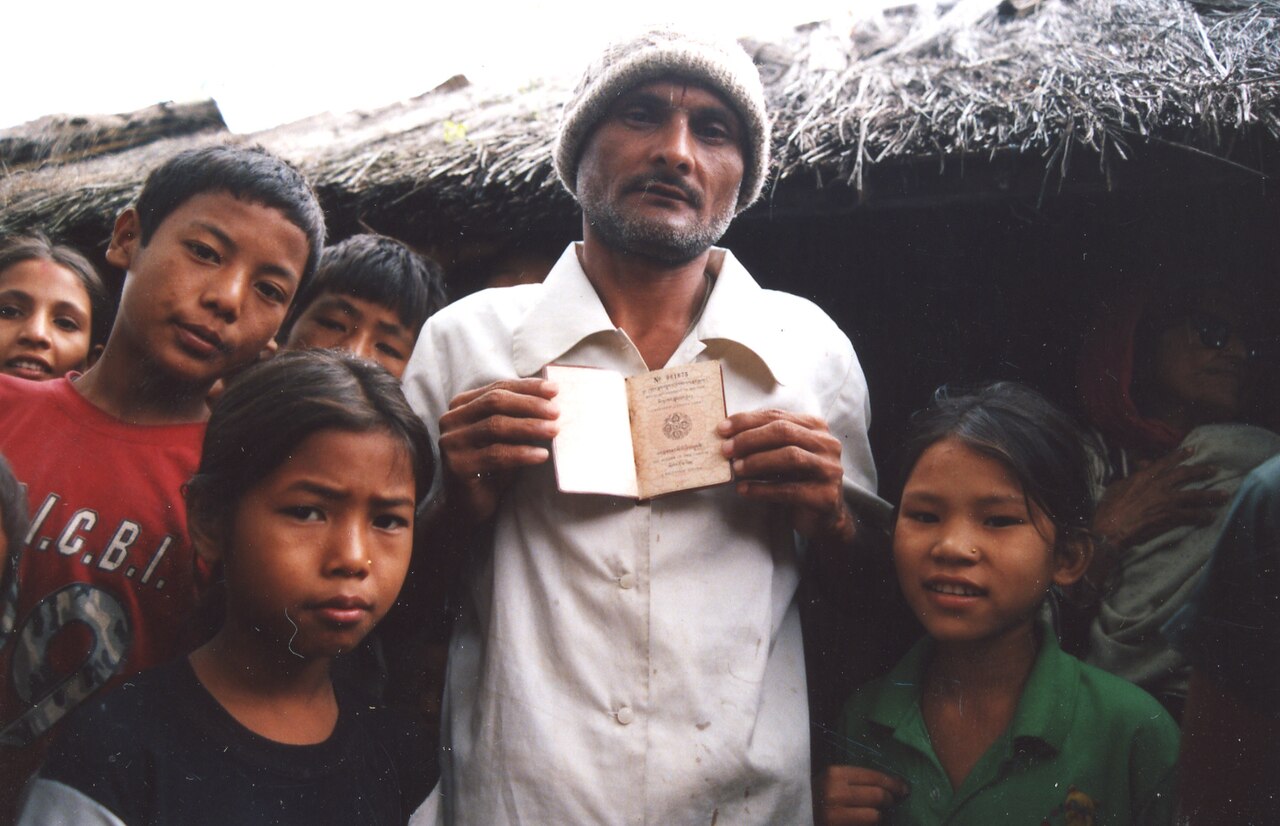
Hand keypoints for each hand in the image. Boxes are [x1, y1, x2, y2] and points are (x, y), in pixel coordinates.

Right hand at [437, 378, 558, 524]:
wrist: (467, 505)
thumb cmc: (491, 466)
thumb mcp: (505, 436)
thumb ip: (517, 416)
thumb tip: (553, 400)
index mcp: (461, 405)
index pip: (497, 388)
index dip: (527, 387)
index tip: (555, 390)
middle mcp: (451, 420)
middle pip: (495, 402)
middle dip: (529, 405)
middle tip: (556, 412)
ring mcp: (451, 442)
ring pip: (495, 426)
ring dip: (529, 427)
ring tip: (554, 431)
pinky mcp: (458, 466)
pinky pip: (496, 455)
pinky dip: (522, 453)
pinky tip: (541, 455)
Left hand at [718, 409, 854, 542]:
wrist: (822, 517)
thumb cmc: (797, 481)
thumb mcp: (782, 455)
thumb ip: (765, 442)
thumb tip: (728, 435)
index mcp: (816, 427)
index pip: (777, 416)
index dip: (747, 420)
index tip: (722, 429)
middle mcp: (827, 444)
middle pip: (784, 432)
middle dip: (750, 439)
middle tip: (726, 449)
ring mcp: (830, 469)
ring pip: (790, 456)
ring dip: (757, 461)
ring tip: (735, 469)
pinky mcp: (825, 496)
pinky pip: (789, 489)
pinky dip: (762, 489)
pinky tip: (744, 490)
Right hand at [818, 765, 908, 825]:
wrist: (790, 811)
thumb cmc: (814, 794)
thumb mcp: (830, 780)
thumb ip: (852, 780)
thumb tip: (886, 785)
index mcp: (835, 774)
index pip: (875, 777)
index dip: (894, 783)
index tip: (903, 788)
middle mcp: (836, 792)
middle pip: (879, 796)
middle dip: (890, 800)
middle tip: (893, 801)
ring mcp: (835, 814)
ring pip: (875, 816)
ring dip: (878, 816)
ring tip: (875, 814)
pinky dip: (869, 825)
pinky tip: (865, 822)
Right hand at [1093, 447, 1228, 550]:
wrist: (1111, 528)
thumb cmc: (1109, 509)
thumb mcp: (1116, 487)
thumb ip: (1131, 477)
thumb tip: (1139, 467)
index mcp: (1144, 477)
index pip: (1166, 462)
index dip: (1180, 455)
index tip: (1191, 450)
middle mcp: (1159, 485)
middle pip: (1186, 474)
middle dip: (1202, 471)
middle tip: (1214, 470)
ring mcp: (1166, 501)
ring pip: (1195, 495)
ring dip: (1211, 495)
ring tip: (1224, 495)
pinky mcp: (1170, 516)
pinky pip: (1192, 515)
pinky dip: (1203, 516)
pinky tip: (1211, 517)